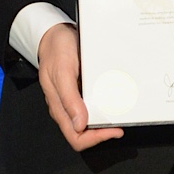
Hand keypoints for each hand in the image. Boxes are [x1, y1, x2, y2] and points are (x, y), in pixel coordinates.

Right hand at [36, 23, 123, 151]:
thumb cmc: (55, 51)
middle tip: (119, 125)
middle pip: (84, 134)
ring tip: (119, 114)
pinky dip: (104, 108)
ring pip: (89, 122)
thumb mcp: (62, 72)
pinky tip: (113, 102)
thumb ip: (69, 100)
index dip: (94, 139)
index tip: (112, 131)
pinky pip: (92, 106)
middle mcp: (66, 107)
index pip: (76, 137)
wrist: (54, 34)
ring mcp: (73, 100)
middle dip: (103, 133)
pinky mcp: (80, 91)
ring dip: (105, 121)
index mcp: (59, 108)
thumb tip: (79, 125)